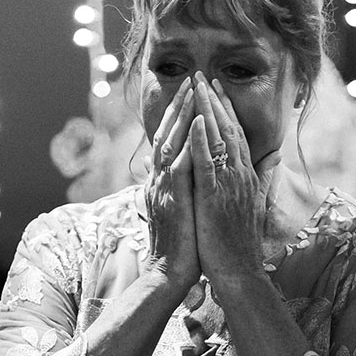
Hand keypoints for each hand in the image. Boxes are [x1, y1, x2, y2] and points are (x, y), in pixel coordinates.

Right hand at [146, 79, 199, 296]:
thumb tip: (161, 169)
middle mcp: (160, 182)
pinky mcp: (173, 201)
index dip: (179, 118)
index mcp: (162, 183)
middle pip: (168, 135)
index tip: (192, 95)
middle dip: (180, 107)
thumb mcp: (173, 211)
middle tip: (192, 80)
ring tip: (193, 92)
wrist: (170, 274)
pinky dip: (187, 145)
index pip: (169, 142)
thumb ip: (169, 187)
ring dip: (182, 116)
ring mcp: (164, 190)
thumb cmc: (178, 247)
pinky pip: (179, 167)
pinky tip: (196, 126)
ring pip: (171, 144)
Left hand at [188, 74, 278, 289]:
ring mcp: (229, 185)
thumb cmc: (240, 244)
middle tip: (203, 76)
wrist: (239, 273)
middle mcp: (240, 176)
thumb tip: (275, 158)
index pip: (236, 135)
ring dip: (208, 111)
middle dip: (215, 101)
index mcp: (246, 177)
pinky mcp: (215, 197)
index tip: (216, 89)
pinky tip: (196, 121)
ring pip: (218, 140)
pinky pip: (208, 163)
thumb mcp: (254, 204)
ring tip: (197, 87)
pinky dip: (202, 141)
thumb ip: (263, 178)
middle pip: (228, 130)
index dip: (226, 110)